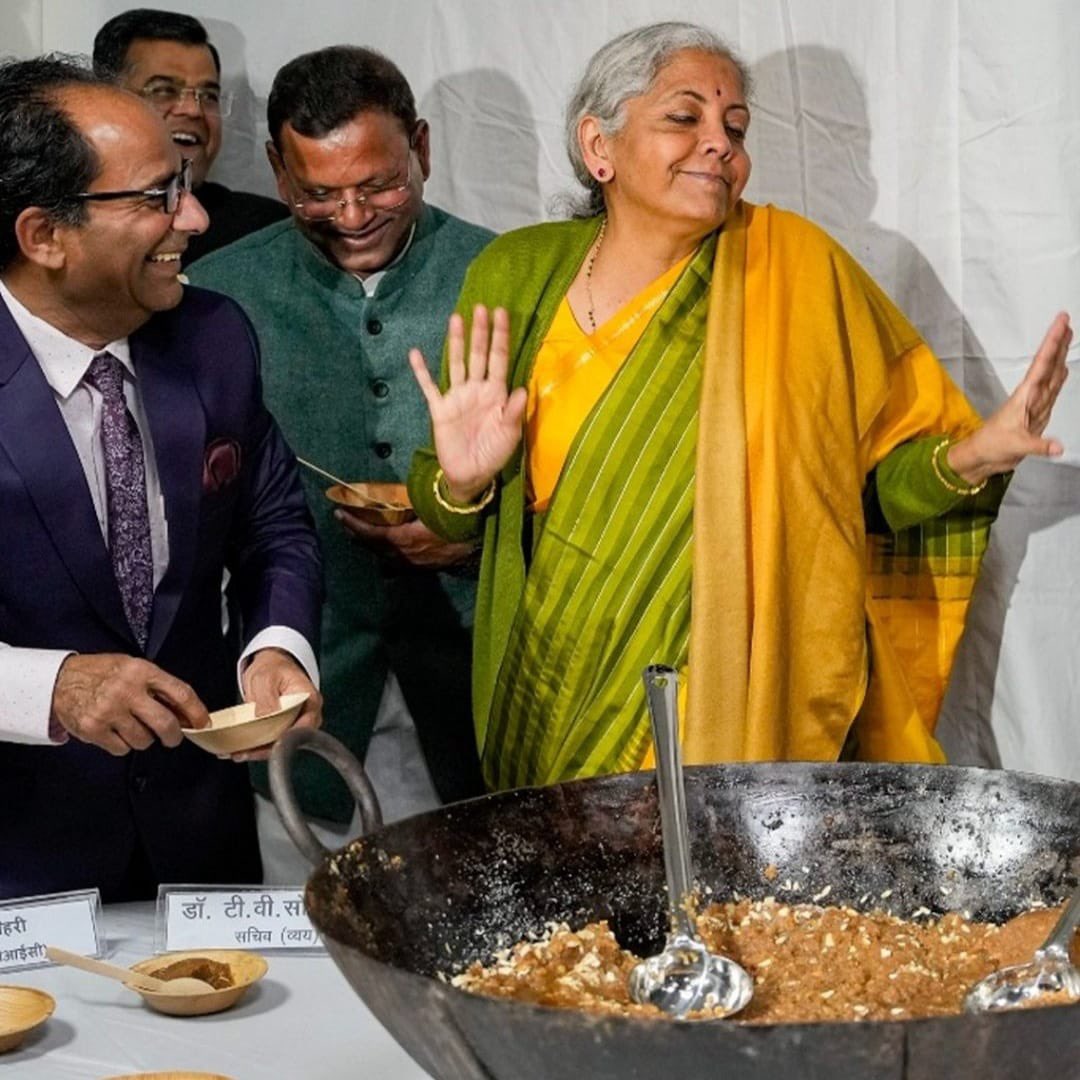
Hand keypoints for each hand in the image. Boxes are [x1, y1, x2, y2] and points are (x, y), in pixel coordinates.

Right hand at [50, 653, 208, 755]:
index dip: (196, 711)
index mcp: (142, 671)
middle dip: (174, 736)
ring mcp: (109, 711)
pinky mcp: (94, 729)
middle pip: (165, 724)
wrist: (60, 680)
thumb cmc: (102, 673)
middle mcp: (127, 690)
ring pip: (144, 740)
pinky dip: (123, 744)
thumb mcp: (134, 667)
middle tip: (172, 737)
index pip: (181, 693)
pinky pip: (122, 749)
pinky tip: (116, 731)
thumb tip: (185, 712)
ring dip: (144, 739)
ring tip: (132, 726)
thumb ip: (159, 687)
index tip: (202, 722)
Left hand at [236, 647, 321, 761]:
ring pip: (281, 743)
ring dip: (260, 751)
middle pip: (292, 739)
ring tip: (238, 753)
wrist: (272, 664)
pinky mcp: (285, 726)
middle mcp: (307, 714)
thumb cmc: (273, 667)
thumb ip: (266, 697)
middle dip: (267, 749)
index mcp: (309, 700)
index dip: (286, 739)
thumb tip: (265, 716)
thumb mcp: (266, 677)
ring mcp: (297, 721)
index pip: (304, 726)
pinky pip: (273, 740)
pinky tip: (241, 749)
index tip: (267, 746)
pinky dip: (258, 746)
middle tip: (244, 752)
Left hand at [335, 512, 478, 568]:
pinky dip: (387, 555)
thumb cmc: (459, 515)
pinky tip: (383, 552)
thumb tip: (393, 489)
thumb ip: (412, 498)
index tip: (339, 513)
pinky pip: (399, 563)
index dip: (355, 524)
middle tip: (344, 522)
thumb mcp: (433, 503)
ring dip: (371, 545)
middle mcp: (409, 555)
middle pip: (375, 548)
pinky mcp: (427, 567)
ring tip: (358, 534)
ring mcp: (418, 564)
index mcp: (408, 539)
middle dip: (357, 535)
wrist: (484, 538)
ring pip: (386, 558)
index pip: (373, 534)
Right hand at [409, 305, 527, 501]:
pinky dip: (422, 372)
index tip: (502, 313)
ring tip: (456, 318)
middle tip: (481, 308)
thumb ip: (514, 412)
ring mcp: (457, 397)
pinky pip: (429, 387)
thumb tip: (523, 389)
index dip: (501, 337)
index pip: (499, 359)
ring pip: (457, 364)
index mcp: (496, 393)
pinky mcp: (440, 409)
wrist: (471, 474)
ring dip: (456, 342)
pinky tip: (415, 353)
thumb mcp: (509, 435)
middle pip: (479, 355)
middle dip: (480, 332)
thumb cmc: (494, 453)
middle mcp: (477, 389)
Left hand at [948, 311, 1071, 483]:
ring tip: (1069, 336)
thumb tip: (1058, 448)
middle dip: (1057, 342)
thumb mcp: (1015, 446)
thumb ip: (1038, 446)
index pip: (1042, 364)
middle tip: (1065, 320)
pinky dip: (1060, 378)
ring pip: (1052, 374)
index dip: (1053, 342)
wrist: (983, 457)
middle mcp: (1031, 395)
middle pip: (1048, 364)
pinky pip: (1053, 391)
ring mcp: (1035, 403)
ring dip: (1060, 355)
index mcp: (1025, 396)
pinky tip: (1064, 369)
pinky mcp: (1038, 413)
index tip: (1061, 322)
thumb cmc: (992, 446)